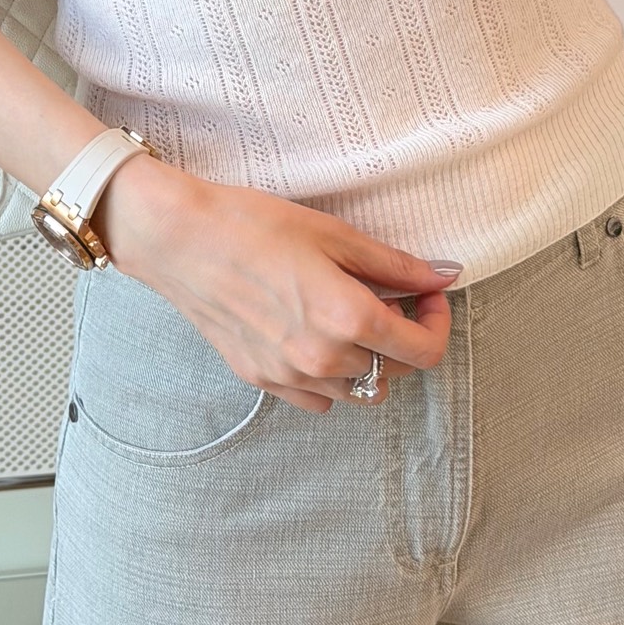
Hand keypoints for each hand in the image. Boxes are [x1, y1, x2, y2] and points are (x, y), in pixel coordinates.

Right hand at [91, 155, 461, 413]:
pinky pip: (319, 398)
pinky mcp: (262, 380)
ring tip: (350, 316)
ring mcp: (290, 376)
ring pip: (359, 392)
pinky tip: (316, 336)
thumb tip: (443, 275)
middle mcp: (324, 359)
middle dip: (405, 336)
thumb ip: (394, 264)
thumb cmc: (254, 225)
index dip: (437, 322)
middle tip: (389, 295)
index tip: (425, 294)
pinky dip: (331, 378)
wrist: (180, 239)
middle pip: (396, 372)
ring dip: (370, 360)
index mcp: (350, 320)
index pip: (425, 352)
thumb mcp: (334, 234)